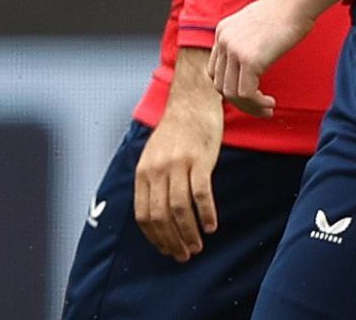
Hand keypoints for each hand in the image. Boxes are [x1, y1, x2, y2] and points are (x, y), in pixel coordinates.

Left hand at [135, 50, 222, 261]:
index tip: (167, 250)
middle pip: (161, 216)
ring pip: (180, 210)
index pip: (143, 214)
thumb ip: (152, 181)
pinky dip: (206, 214)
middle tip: (185, 255)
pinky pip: (201, 195)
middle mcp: (157, 169)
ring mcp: (178, 164)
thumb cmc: (176, 131)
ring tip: (198, 246)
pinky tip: (211, 226)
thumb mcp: (154, 155)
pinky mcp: (200, 159)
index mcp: (144, 171)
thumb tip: (155, 216)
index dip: (155, 238)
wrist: (193, 100)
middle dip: (172, 241)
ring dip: (189, 233)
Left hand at [208, 0, 314, 116]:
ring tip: (267, 109)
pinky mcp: (249, 59)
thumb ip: (246, 43)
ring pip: (231, 93)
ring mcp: (234, 50)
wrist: (296, 2)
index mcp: (222, 32)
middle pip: (220, 84)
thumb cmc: (285, 13)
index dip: (230, 87)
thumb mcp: (255, 26)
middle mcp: (223, 40)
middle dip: (239, 102)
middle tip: (259, 108)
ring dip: (249, 107)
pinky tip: (270, 103)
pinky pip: (246, 93)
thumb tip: (250, 65)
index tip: (249, 95)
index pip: (215, 70)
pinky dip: (257, 104)